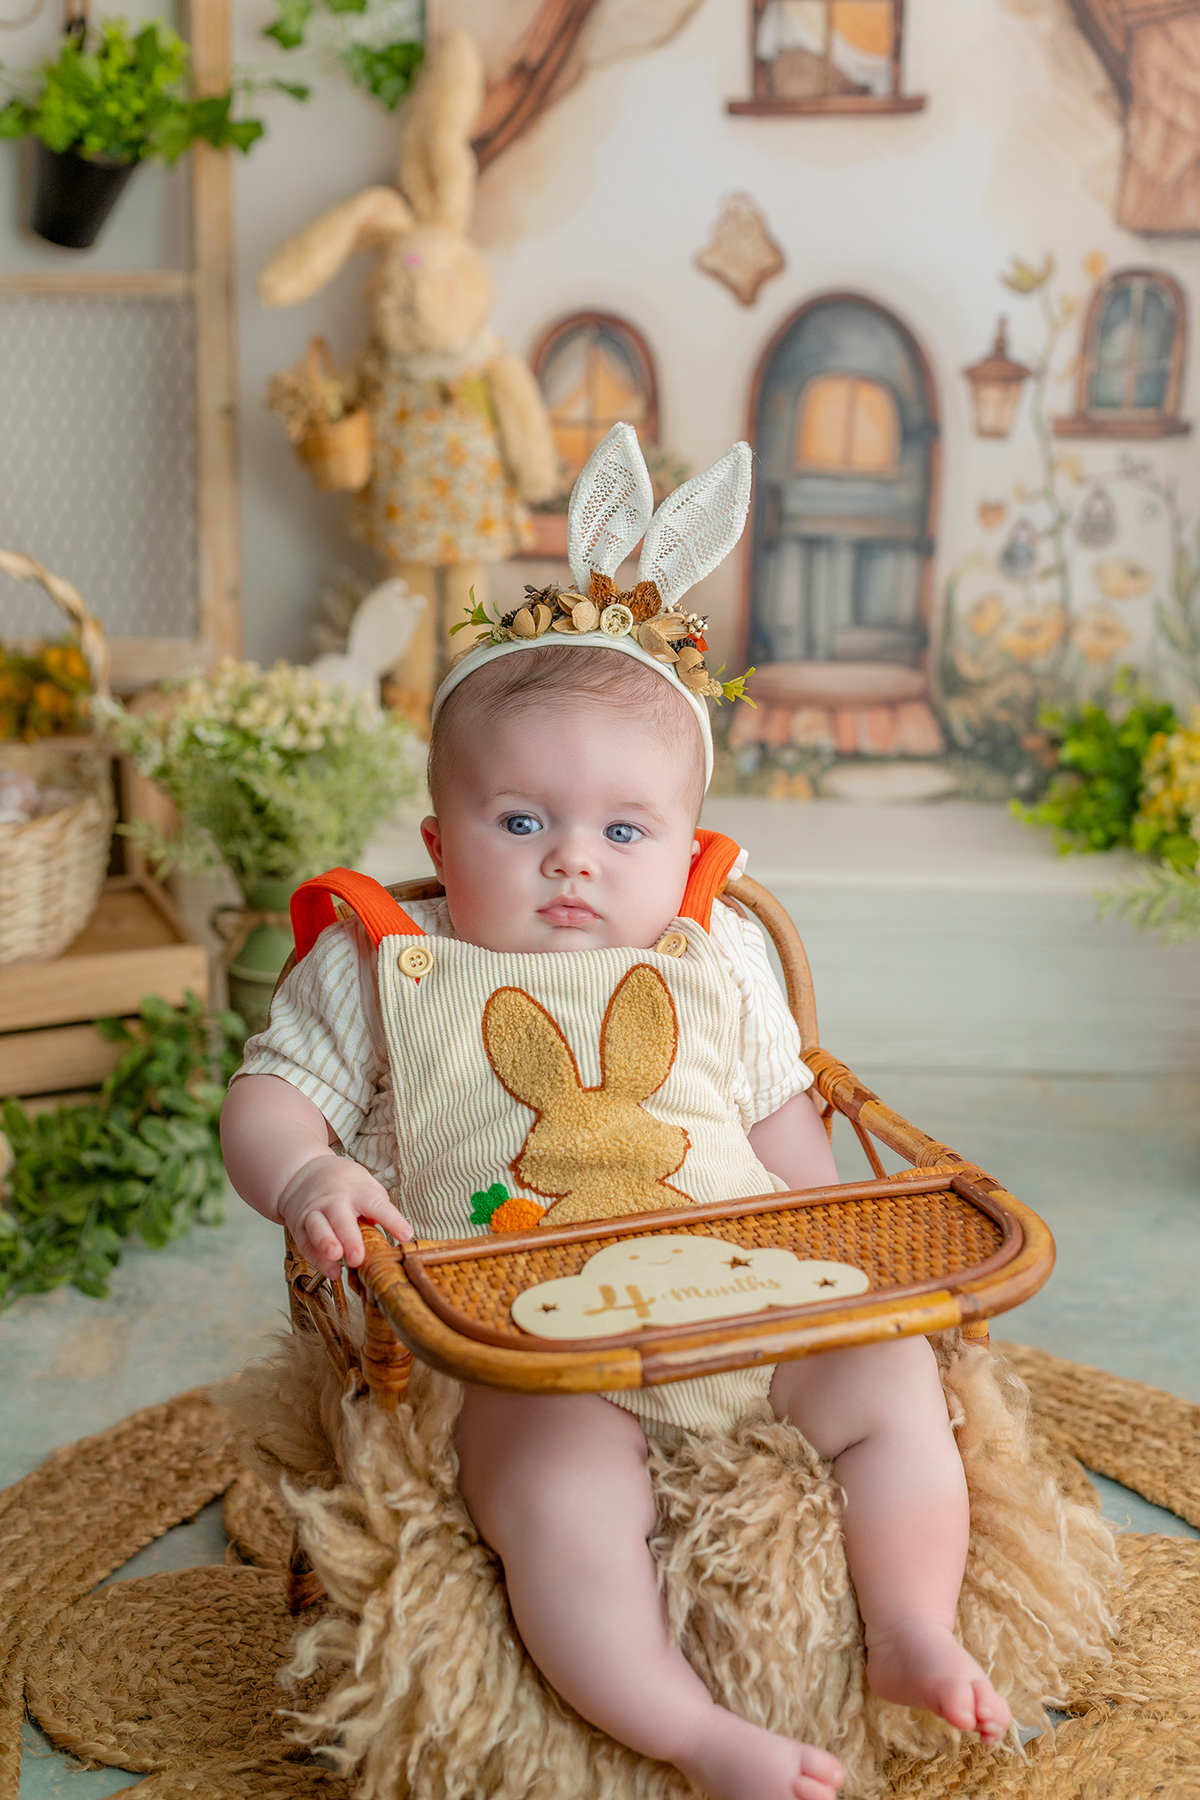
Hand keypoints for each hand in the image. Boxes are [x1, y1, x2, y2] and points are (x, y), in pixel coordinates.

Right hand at [277, 1153, 412, 1279]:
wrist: (301, 1173)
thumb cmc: (340, 1181)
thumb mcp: (363, 1182)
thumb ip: (378, 1204)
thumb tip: (394, 1228)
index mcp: (356, 1189)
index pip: (376, 1204)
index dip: (392, 1220)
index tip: (406, 1235)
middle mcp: (334, 1200)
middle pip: (341, 1218)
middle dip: (350, 1239)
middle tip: (358, 1258)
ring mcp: (314, 1212)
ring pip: (318, 1228)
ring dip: (326, 1244)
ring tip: (336, 1257)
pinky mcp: (299, 1226)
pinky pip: (306, 1244)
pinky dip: (317, 1260)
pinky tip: (331, 1272)